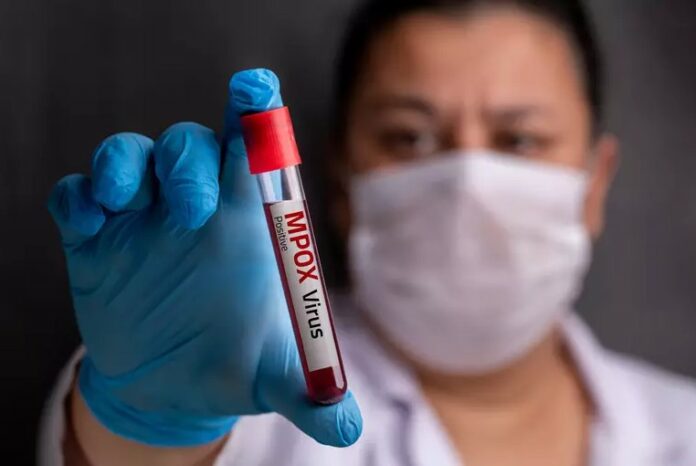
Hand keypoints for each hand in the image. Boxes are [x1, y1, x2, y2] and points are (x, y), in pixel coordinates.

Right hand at [48, 68, 361, 447]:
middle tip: (193, 208)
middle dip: (189, 161)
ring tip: (123, 201)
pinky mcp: (97, 241)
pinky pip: (78, 197)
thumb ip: (309, 393)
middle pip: (191, 146)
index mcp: (246, 224)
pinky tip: (88, 223)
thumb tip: (345, 427)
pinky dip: (79, 198)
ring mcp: (143, 220)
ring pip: (130, 156)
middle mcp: (195, 209)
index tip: (256, 87)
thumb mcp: (273, 378)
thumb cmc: (232, 364)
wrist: (170, 387)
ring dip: (124, 165)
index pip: (254, 153)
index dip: (255, 116)